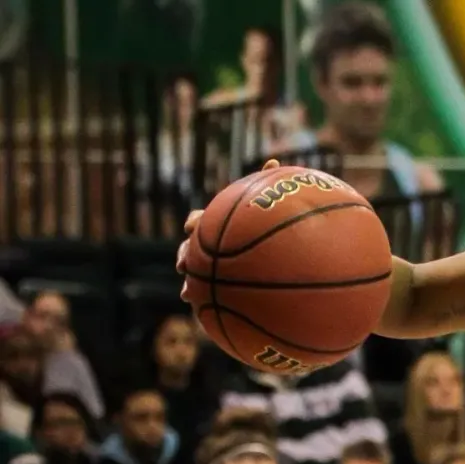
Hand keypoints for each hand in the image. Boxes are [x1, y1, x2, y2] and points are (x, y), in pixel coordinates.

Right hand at [177, 159, 281, 301]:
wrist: (261, 265)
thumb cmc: (261, 231)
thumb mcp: (264, 211)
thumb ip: (266, 188)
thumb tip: (274, 159)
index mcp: (216, 225)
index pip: (199, 220)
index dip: (195, 222)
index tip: (193, 226)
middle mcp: (207, 243)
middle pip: (188, 245)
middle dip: (185, 251)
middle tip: (185, 257)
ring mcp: (206, 264)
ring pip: (188, 266)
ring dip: (186, 272)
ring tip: (185, 279)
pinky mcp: (209, 283)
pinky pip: (198, 291)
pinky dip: (191, 294)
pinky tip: (188, 299)